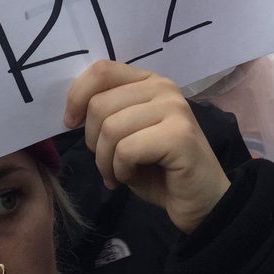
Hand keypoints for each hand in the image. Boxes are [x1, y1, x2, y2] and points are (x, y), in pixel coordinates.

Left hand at [65, 59, 230, 234]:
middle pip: (100, 104)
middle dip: (93, 142)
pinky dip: (120, 170)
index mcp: (148, 81)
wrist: (202, 202)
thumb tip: (73, 112)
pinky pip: (127, 149)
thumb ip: (108, 114)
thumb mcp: (127, 135)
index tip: (71, 122)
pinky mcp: (179, 135)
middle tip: (107, 163)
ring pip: (111, 128)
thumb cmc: (160, 170)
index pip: (102, 70)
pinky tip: (131, 178)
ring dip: (105, 161)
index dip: (77, 96)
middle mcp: (163, 87)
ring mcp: (174, 108)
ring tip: (118, 174)